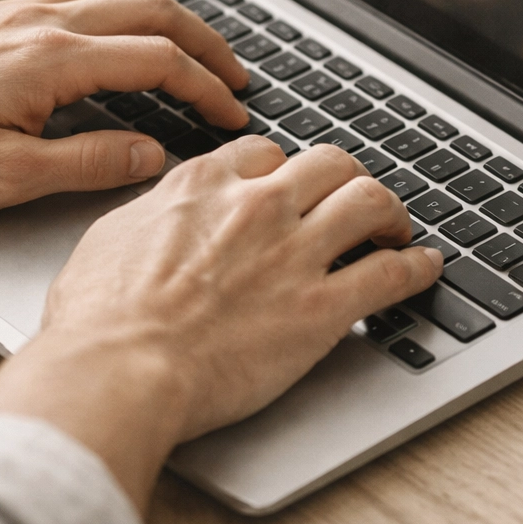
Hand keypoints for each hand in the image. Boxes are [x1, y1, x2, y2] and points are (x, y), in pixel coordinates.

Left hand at [0, 0, 249, 214]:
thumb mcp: (5, 179)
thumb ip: (90, 163)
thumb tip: (152, 154)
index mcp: (51, 59)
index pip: (159, 61)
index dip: (207, 89)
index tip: (233, 115)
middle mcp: (40, 22)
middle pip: (152, 10)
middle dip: (206, 43)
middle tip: (236, 77)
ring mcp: (16, 11)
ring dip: (168, 17)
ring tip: (195, 50)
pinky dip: (123, 5)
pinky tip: (123, 31)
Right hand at [0, 138, 443, 511]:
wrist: (118, 371)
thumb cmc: (99, 322)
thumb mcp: (108, 240)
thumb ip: (150, 217)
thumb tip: (158, 219)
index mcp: (203, 186)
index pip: (265, 152)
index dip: (284, 170)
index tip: (291, 187)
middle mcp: (257, 206)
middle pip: (329, 164)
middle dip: (347, 179)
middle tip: (353, 201)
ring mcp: (295, 254)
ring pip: (370, 201)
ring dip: (391, 212)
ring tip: (396, 228)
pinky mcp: (322, 308)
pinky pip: (391, 274)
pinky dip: (416, 268)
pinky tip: (423, 268)